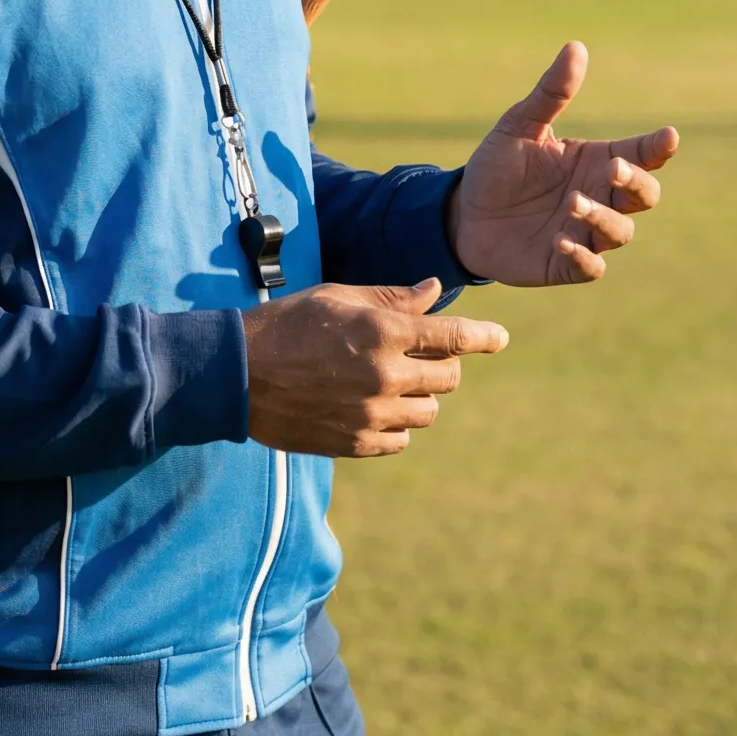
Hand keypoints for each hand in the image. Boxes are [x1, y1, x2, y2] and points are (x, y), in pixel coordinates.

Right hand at [242, 279, 506, 456]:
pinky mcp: (355, 444)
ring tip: (389, 382)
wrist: (237, 375)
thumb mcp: (337, 297)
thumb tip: (433, 292)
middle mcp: (384, 376)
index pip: (454, 337)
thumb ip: (391, 298)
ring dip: (419, 395)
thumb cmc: (287, 324)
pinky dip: (396, 423)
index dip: (483, 337)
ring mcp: (371, 414)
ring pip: (428, 412)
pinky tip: (372, 407)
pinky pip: (401, 439)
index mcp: (383, 332)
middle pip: (448, 378)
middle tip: (420, 355)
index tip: (499, 339)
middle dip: (442, 363)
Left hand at [447, 42, 677, 287]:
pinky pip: (591, 266)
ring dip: (604, 218)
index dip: (658, 148)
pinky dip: (583, 256)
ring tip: (571, 204)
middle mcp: (599, 197)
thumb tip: (576, 46)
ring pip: (621, 232)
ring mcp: (585, 232)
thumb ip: (551, 93)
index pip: (642, 155)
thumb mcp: (519, 125)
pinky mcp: (564, 264)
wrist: (461, 214)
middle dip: (636, 183)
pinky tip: (561, 241)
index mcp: (596, 161)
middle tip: (612, 169)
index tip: (668, 137)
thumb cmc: (497, 166)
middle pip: (645, 195)